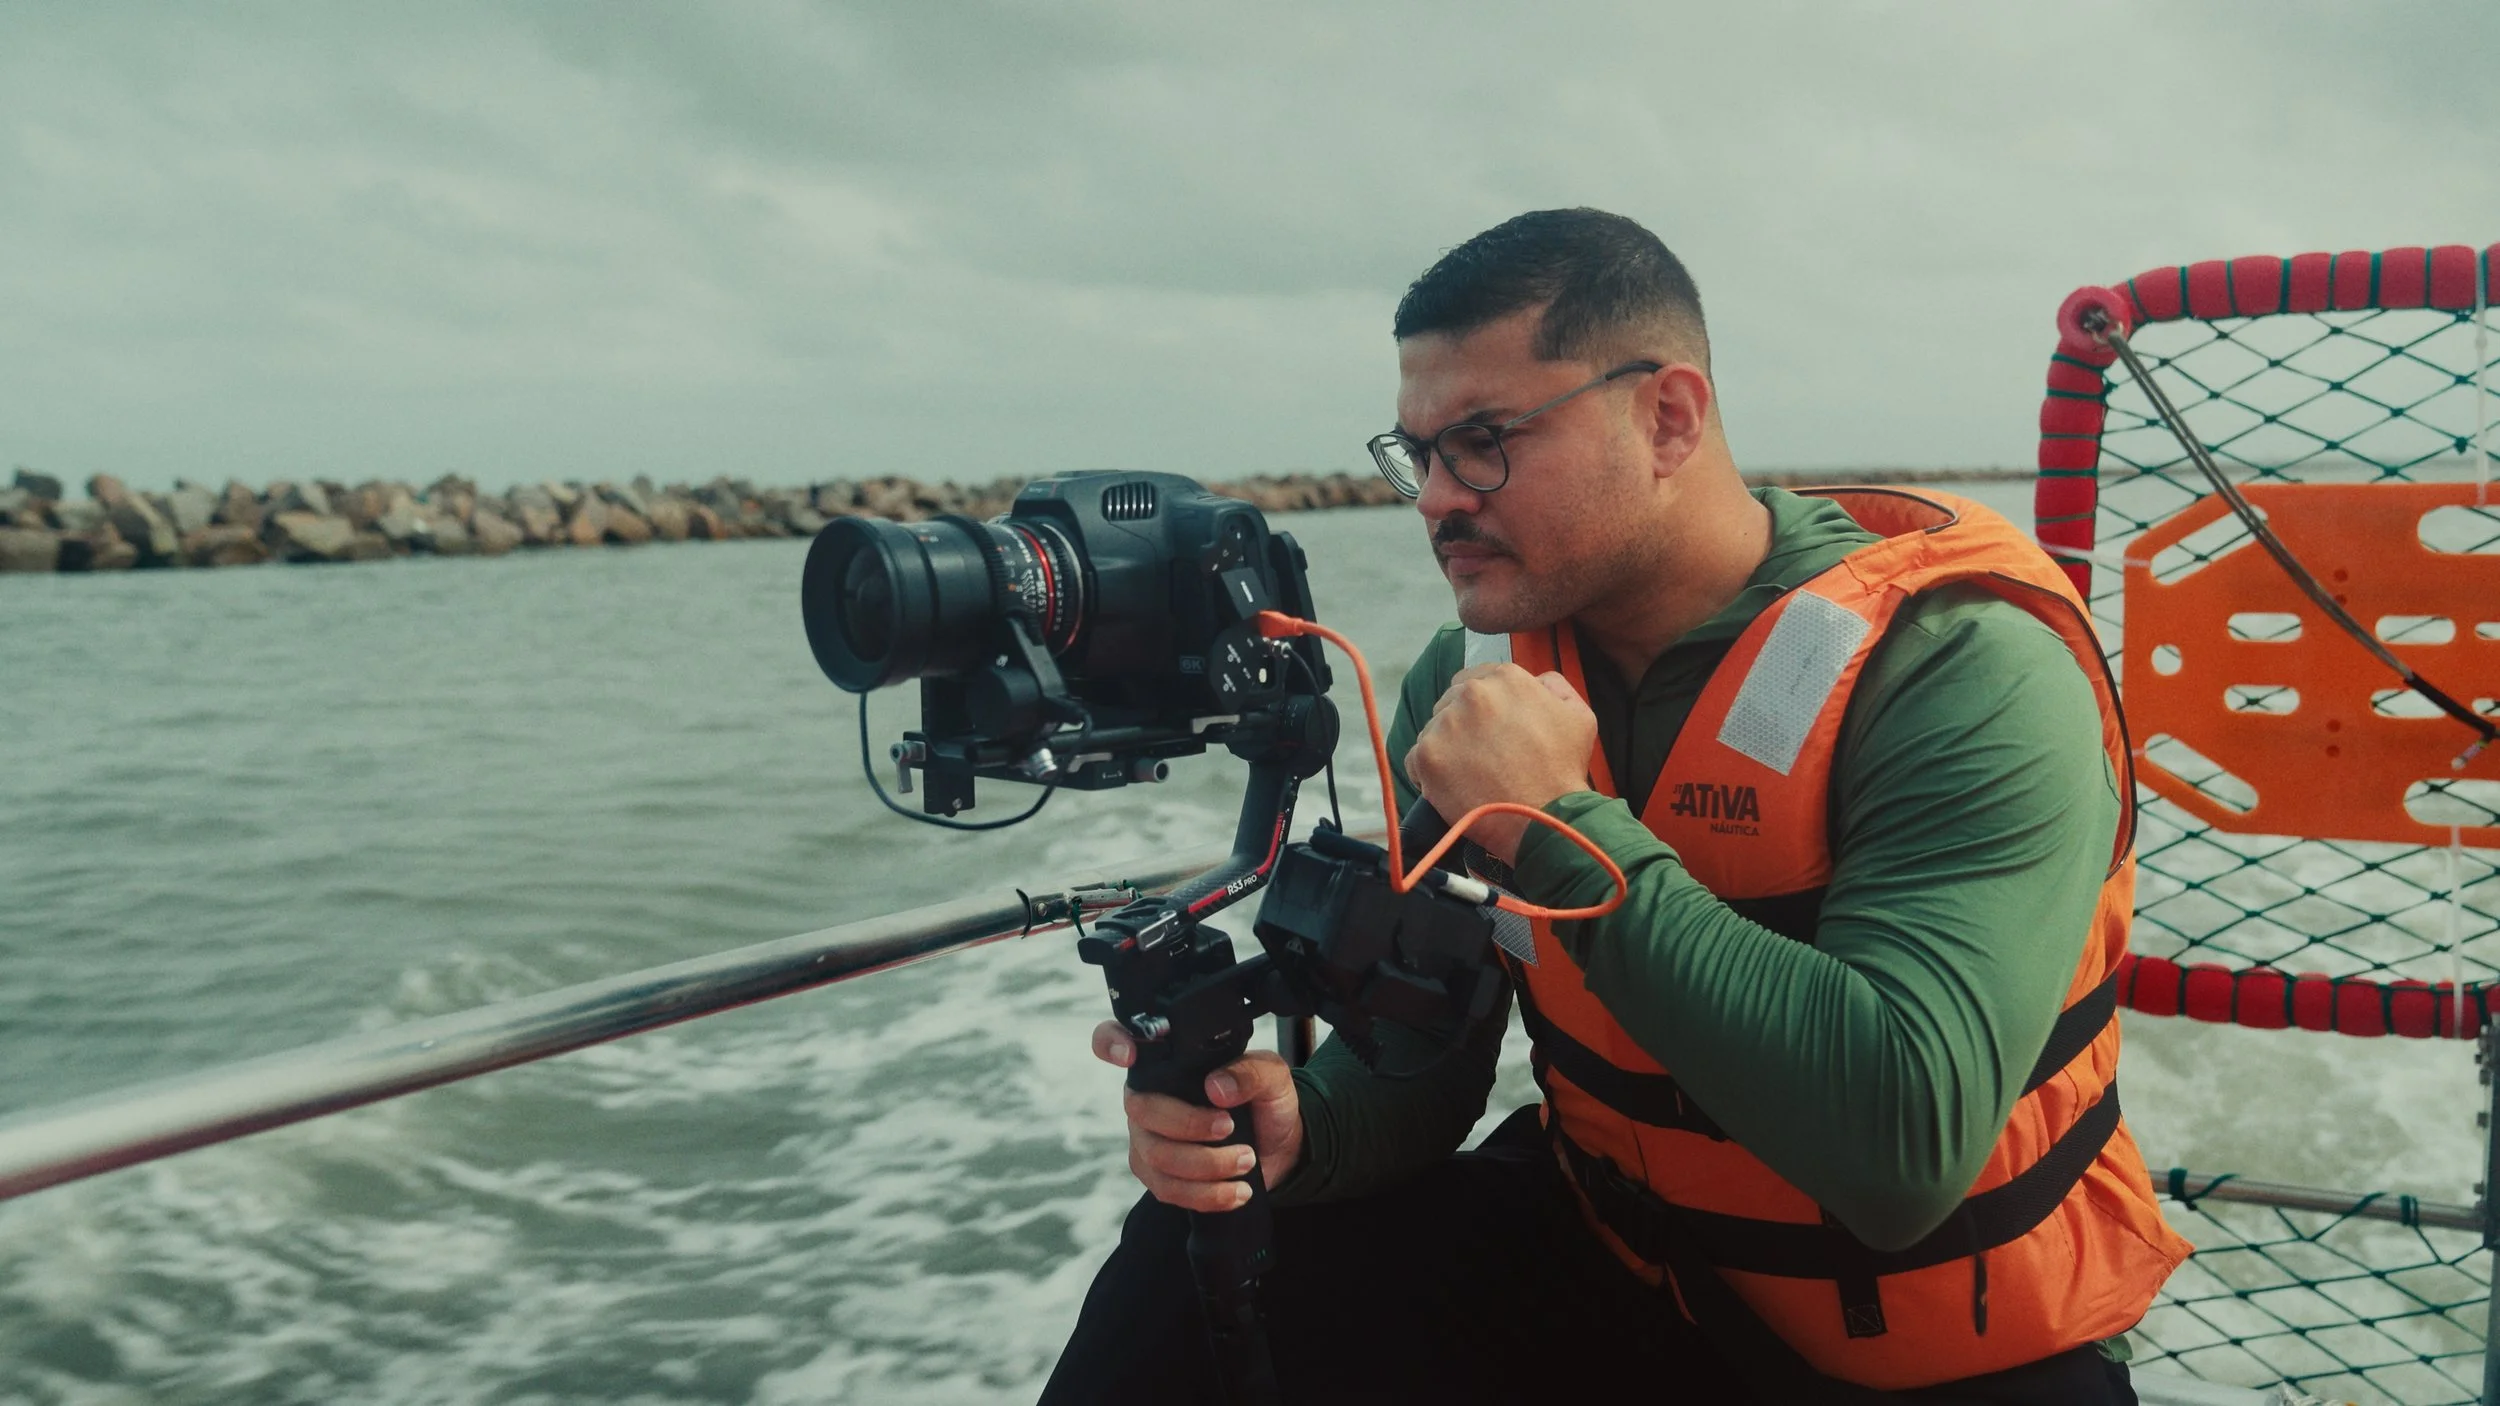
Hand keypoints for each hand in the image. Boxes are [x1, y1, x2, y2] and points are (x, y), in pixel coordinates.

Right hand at [1092, 1020, 1302, 1211]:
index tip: (1130, 1056)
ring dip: (1206, 1164)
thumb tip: (1216, 1088)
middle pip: (1143, 1110)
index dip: (1111, 1043)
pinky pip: (1168, 1189)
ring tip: (1246, 1161)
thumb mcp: (1272, 1077)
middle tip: (1230, 1127)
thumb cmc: (1266, 1103)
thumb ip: (1251, 1072)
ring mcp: (1147, 1138)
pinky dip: (1206, 1194)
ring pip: (1157, 1156)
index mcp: (1167, 1063)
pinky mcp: (1158, 1176)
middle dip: (1189, 1124)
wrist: (1279, 1148)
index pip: (1117, 1040)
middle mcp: (1148, 1097)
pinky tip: (1236, 1191)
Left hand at [1403, 663, 1595, 864]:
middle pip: (1451, 702)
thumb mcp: (1578, 716)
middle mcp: (1472, 694)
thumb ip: (1554, 686)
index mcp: (1506, 679)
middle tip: (1481, 754)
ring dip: (1447, 746)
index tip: (1487, 728)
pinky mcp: (1427, 757)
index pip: (1476, 679)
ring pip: (1433, 729)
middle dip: (1463, 724)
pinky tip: (1453, 786)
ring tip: (1470, 773)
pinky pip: (1415, 759)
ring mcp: (1445, 725)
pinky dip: (1429, 773)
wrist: (1544, 820)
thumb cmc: (1562, 771)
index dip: (1482, 706)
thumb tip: (1536, 680)